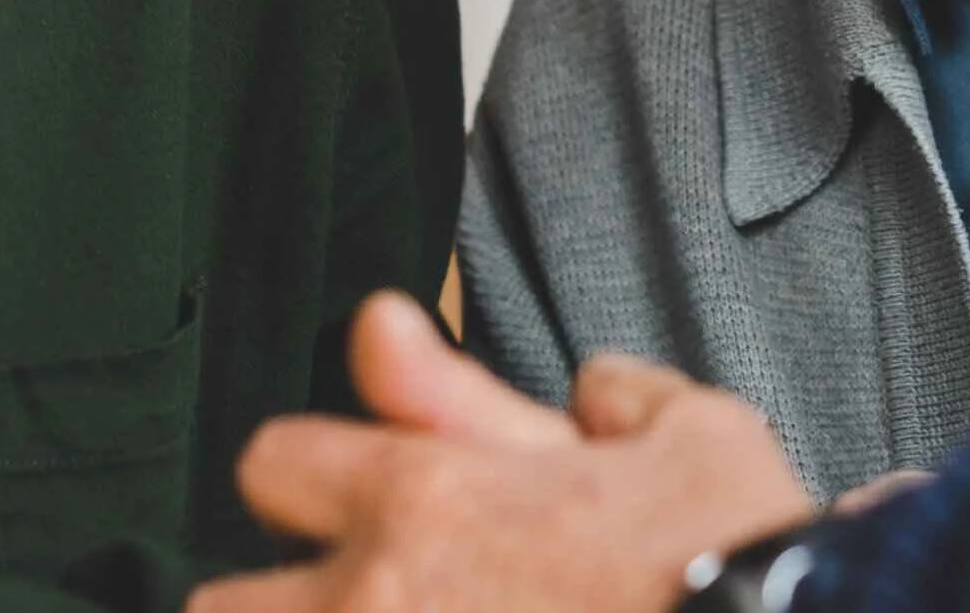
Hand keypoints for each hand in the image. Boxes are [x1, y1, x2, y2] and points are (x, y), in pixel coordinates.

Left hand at [192, 292, 818, 612]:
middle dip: (282, 605)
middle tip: (365, 611)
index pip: (276, 460)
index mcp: (424, 503)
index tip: (366, 504)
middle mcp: (378, 608)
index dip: (321, 476)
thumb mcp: (692, 442)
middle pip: (221, 603)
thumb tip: (584, 379)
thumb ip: (612, 399)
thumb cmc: (748, 572)